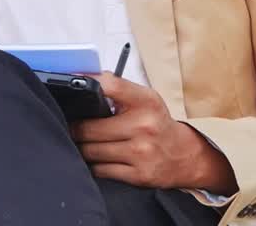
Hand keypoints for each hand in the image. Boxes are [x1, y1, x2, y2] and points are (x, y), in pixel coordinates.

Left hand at [70, 73, 236, 193]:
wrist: (184, 155)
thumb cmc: (156, 123)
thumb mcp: (144, 99)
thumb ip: (116, 89)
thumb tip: (83, 79)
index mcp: (145, 101)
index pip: (110, 86)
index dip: (85, 84)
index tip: (70, 86)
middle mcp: (144, 126)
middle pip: (88, 128)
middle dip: (76, 128)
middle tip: (72, 125)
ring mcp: (141, 152)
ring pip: (91, 151)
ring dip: (82, 147)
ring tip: (83, 142)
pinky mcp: (138, 175)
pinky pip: (100, 170)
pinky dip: (93, 164)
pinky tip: (97, 158)